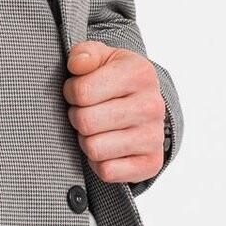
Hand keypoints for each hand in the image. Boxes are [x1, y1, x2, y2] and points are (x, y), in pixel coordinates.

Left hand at [63, 41, 165, 187]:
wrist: (145, 105)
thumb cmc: (116, 79)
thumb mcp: (102, 57)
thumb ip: (84, 53)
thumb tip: (77, 65)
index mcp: (139, 73)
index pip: (81, 92)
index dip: (71, 92)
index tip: (78, 91)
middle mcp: (152, 105)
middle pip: (85, 122)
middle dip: (77, 116)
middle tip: (86, 111)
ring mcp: (154, 136)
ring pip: (94, 148)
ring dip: (86, 140)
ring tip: (96, 128)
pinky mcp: (151, 163)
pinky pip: (107, 171)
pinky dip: (99, 162)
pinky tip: (107, 147)